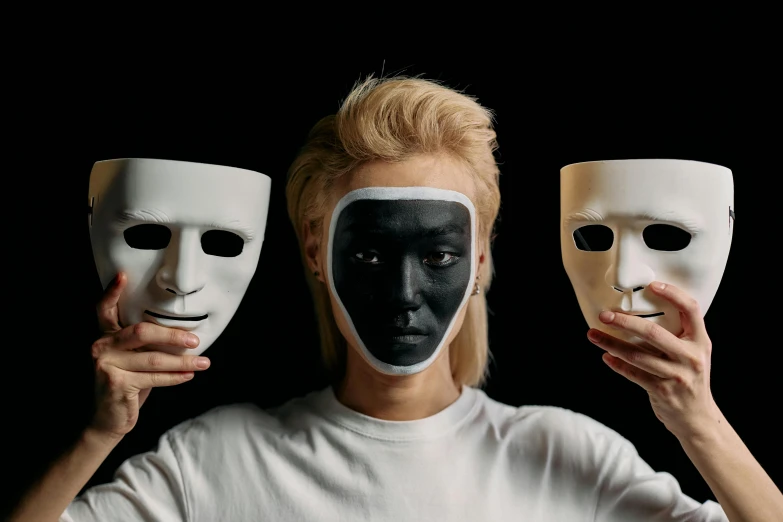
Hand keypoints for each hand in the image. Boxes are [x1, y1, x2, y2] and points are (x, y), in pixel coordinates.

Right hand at [89, 272, 210, 439]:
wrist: (108, 419)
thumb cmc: (127, 383)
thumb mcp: (132, 359)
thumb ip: (144, 344)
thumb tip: (183, 332)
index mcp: (105, 335)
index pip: (104, 309)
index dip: (112, 292)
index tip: (123, 275)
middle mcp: (101, 346)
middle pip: (141, 331)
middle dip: (172, 335)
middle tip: (195, 338)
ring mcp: (105, 366)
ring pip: (153, 358)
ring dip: (183, 361)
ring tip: (203, 362)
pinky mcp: (115, 384)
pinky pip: (154, 377)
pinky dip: (175, 377)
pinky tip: (189, 375)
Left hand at [586, 281, 721, 439]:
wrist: (697, 418)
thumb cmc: (689, 378)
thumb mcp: (693, 353)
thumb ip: (678, 335)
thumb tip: (641, 310)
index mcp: (700, 341)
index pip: (691, 309)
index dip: (673, 294)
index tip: (652, 285)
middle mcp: (691, 357)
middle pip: (653, 333)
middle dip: (624, 322)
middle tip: (603, 315)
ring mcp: (677, 375)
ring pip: (637, 355)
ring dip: (611, 344)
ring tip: (592, 335)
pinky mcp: (662, 391)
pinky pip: (634, 374)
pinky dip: (617, 365)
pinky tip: (605, 356)